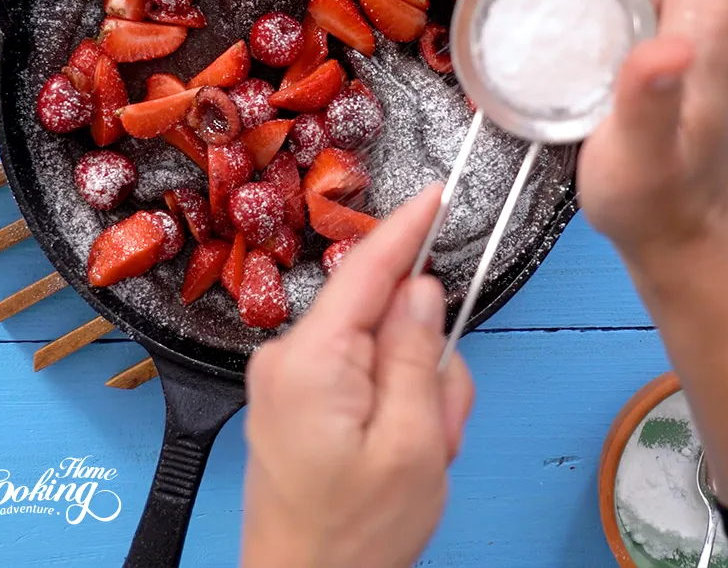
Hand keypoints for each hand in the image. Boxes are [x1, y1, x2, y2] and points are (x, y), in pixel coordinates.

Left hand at [240, 185, 474, 567]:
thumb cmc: (352, 536)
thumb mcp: (412, 443)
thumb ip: (418, 353)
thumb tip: (421, 288)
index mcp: (311, 358)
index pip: (368, 268)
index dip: (407, 227)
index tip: (435, 194)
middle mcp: (288, 356)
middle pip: (379, 314)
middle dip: (424, 356)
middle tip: (440, 421)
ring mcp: (287, 378)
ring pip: (377, 348)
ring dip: (413, 389)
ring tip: (420, 449)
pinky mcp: (294, 397)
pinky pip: (359, 373)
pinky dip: (392, 401)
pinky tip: (398, 448)